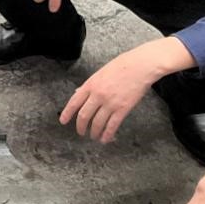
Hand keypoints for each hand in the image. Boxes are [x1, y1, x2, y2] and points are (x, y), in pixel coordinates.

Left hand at [60, 38, 194, 142]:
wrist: (141, 65)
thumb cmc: (123, 65)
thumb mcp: (101, 72)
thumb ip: (89, 84)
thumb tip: (78, 92)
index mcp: (91, 84)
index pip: (74, 102)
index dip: (67, 113)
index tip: (63, 121)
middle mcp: (98, 95)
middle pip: (84, 116)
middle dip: (81, 127)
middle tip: (81, 132)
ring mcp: (110, 103)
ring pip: (97, 123)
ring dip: (94, 132)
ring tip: (94, 136)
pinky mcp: (123, 109)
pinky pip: (112, 125)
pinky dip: (107, 134)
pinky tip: (106, 139)